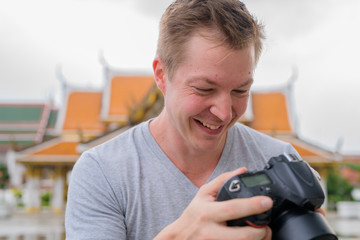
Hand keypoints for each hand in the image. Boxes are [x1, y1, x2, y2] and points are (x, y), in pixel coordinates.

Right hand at [155, 168, 272, 239]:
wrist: (179, 238)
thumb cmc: (193, 215)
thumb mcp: (203, 194)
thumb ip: (222, 180)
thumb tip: (242, 171)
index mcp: (207, 213)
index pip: (232, 208)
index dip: (252, 205)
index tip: (267, 202)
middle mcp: (211, 231)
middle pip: (243, 235)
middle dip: (260, 231)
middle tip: (267, 226)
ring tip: (263, 234)